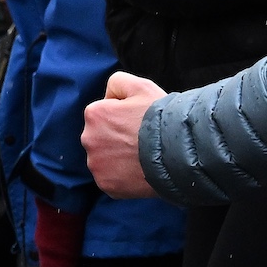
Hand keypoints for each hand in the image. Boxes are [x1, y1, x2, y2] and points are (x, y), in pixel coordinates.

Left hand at [83, 73, 165, 199]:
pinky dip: (123, 176)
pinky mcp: (106, 184)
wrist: (178, 153)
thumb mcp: (141, 86)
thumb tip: (107, 96)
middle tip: (141, 139)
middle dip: (117, 138)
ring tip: (142, 156)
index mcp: (94, 114)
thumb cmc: (161, 118)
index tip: (138, 121)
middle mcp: (88, 139)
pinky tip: (140, 170)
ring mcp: (96, 164)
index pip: (104, 113)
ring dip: (119, 157)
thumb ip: (117, 82)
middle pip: (102, 137)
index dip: (123, 116)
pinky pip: (112, 178)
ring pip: (105, 159)